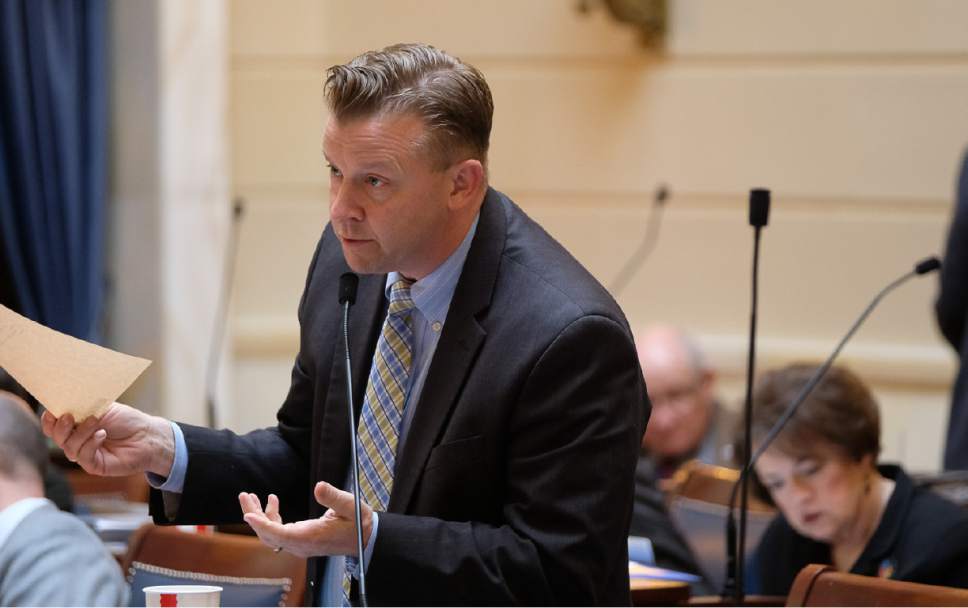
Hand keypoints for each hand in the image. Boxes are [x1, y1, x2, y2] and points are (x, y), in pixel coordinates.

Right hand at [40, 402, 174, 477]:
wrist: (147, 435)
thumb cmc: (127, 420)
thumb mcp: (103, 408)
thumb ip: (82, 407)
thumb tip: (63, 401)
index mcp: (76, 425)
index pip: (53, 426)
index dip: (49, 420)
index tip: (52, 411)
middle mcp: (78, 440)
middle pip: (56, 438)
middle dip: (61, 427)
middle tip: (70, 416)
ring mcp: (85, 454)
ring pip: (69, 447)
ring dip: (81, 433)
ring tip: (97, 422)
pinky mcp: (94, 466)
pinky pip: (83, 457)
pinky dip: (90, 444)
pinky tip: (102, 435)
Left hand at [239, 481, 372, 557]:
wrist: (364, 539)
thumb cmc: (357, 522)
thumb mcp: (350, 505)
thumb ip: (334, 497)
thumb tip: (318, 486)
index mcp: (311, 537)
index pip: (280, 535)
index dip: (262, 525)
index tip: (248, 515)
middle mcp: (301, 544)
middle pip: (268, 534)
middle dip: (253, 515)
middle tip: (244, 495)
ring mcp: (298, 543)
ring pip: (270, 533)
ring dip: (258, 515)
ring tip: (250, 496)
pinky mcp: (299, 539)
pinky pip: (277, 531)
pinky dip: (270, 516)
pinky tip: (272, 501)